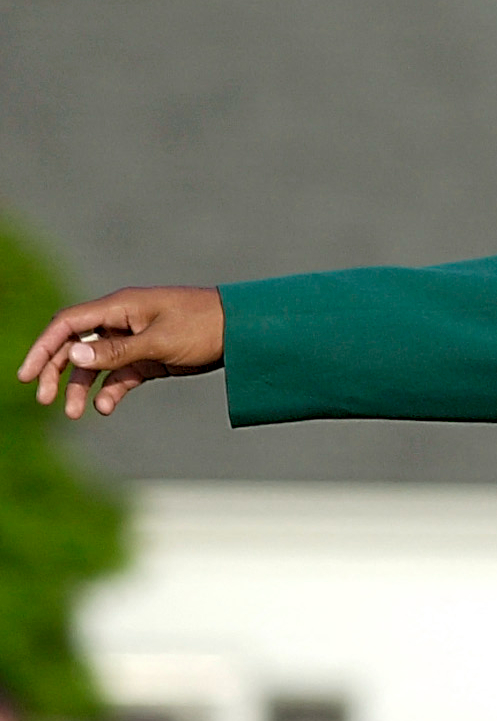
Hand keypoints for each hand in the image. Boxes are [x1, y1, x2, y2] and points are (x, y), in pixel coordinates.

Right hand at [16, 286, 225, 417]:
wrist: (245, 332)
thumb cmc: (204, 326)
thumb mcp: (160, 341)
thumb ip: (117, 350)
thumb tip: (74, 354)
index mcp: (120, 307)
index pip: (68, 324)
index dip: (43, 347)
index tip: (26, 375)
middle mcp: (123, 321)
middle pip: (76, 345)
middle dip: (57, 371)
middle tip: (45, 399)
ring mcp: (136, 339)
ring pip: (98, 364)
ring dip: (84, 387)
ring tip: (76, 413)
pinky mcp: (151, 357)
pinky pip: (122, 375)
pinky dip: (112, 390)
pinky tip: (107, 408)